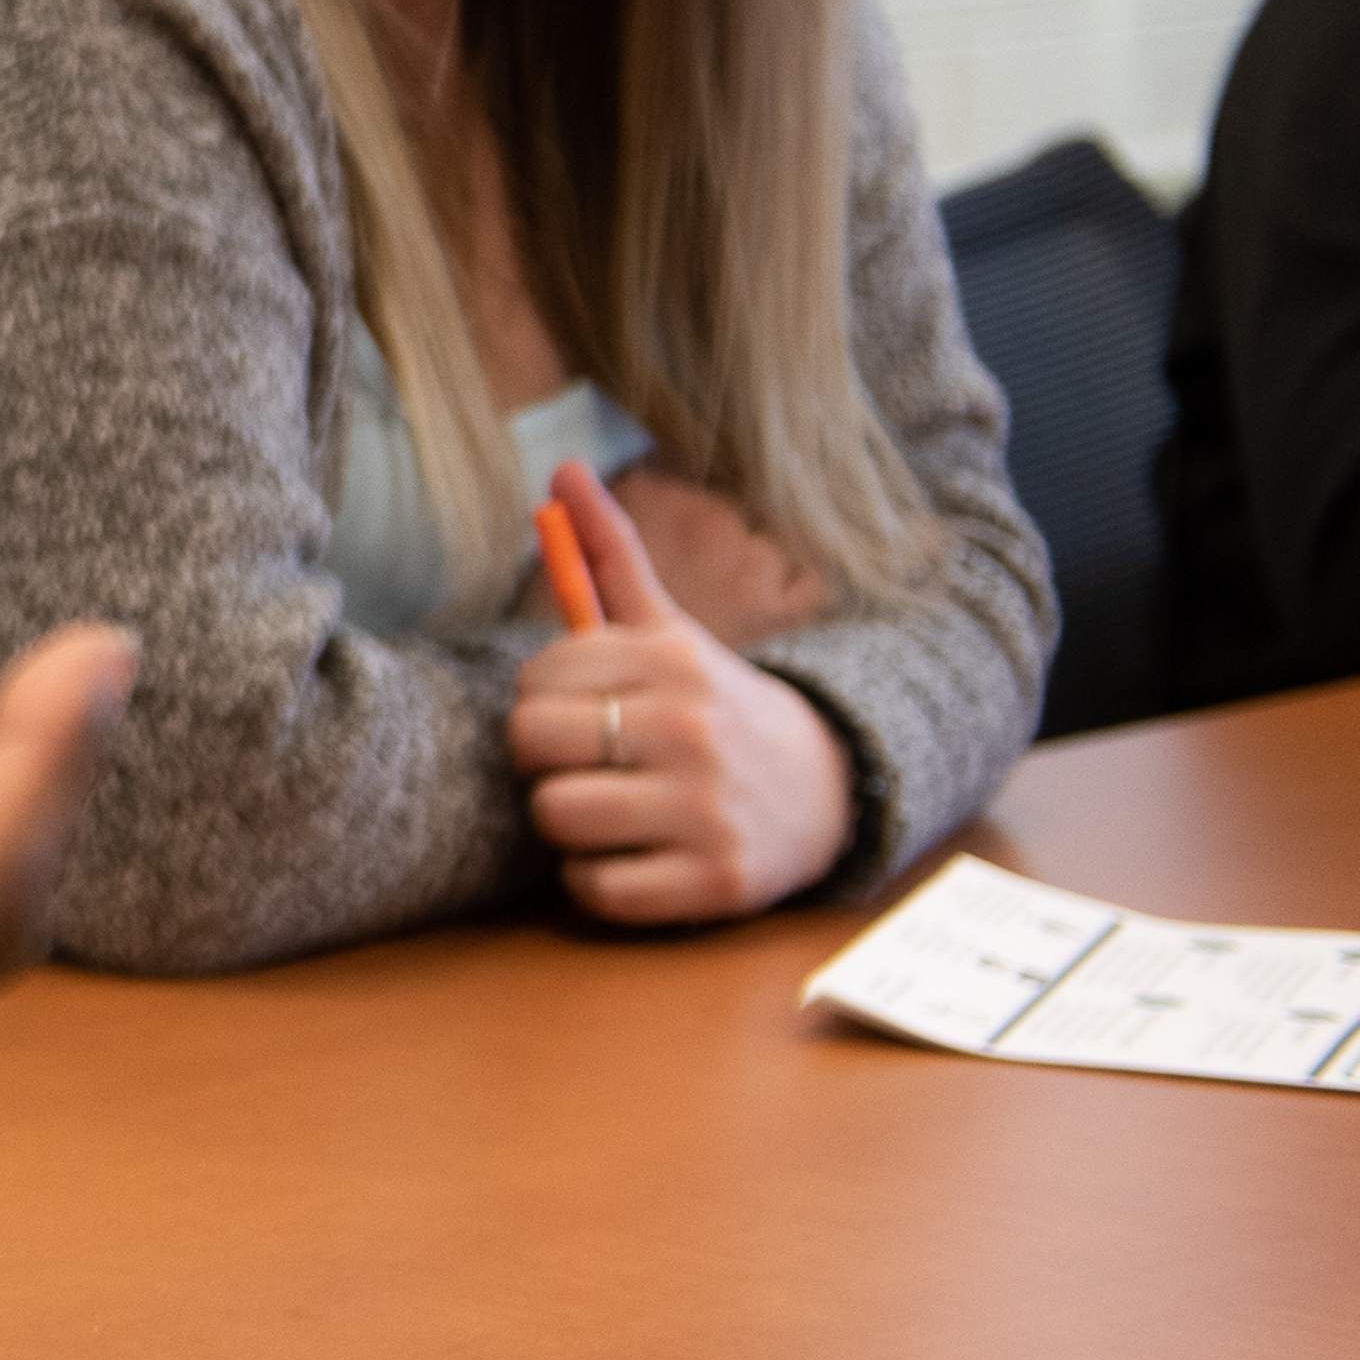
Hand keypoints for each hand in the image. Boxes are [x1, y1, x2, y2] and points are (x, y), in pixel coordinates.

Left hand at [511, 462, 854, 920]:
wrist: (827, 788)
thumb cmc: (714, 703)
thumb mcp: (669, 628)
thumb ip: (611, 555)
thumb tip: (560, 469)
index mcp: (673, 662)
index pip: (536, 680)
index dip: (541, 699)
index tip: (581, 706)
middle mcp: (691, 731)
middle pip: (533, 746)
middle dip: (545, 757)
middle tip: (588, 758)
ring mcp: (707, 810)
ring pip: (556, 816)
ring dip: (568, 820)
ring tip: (610, 804)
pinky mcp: (716, 883)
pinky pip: (597, 890)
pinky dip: (596, 880)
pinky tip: (630, 854)